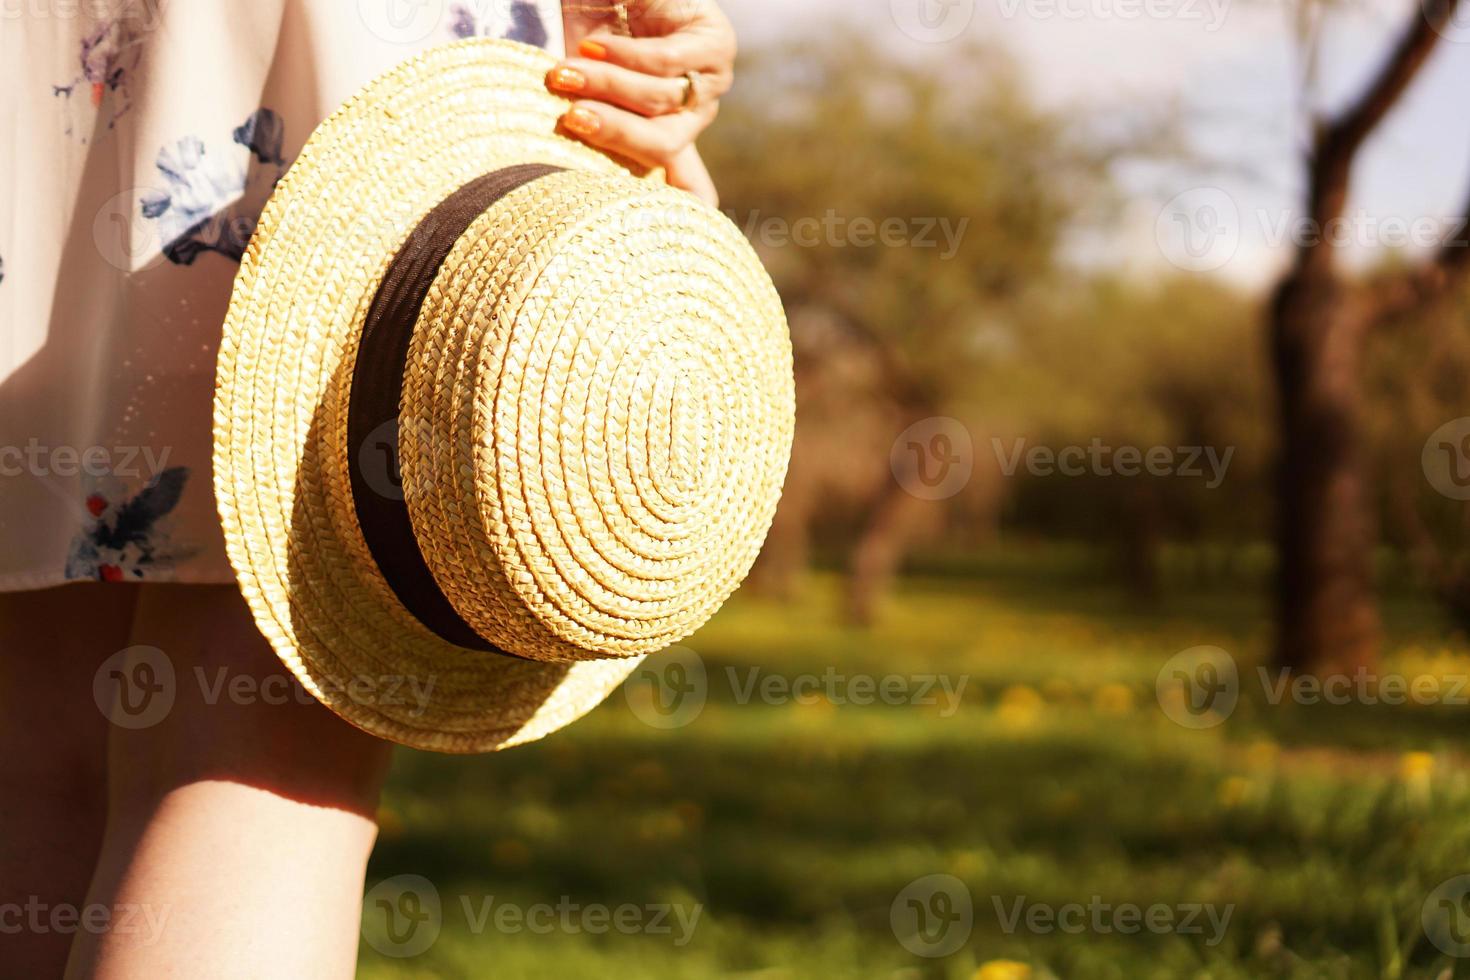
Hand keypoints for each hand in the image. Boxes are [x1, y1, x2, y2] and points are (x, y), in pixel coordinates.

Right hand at [550, 1, 734, 206]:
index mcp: (669, 137)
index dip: (686, 204)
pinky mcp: (714, 42)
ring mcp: (710, 79)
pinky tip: (597, 46)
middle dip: (612, 132)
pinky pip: (667, 63)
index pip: (690, 187)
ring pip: (659, 100)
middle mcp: (694, 115)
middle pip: (661, 145)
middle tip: (569, 118)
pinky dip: (626, 58)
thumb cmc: (590, 37)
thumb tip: (643, 203)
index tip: (686, 222)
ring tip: (564, 71)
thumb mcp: (591, 99)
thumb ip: (617, 145)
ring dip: (605, 85)